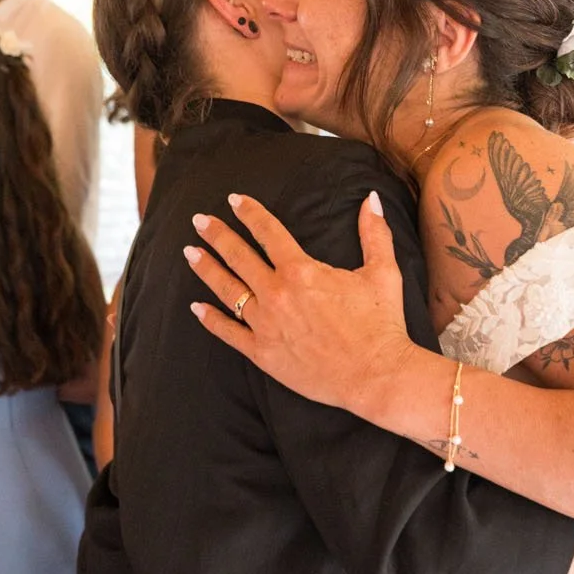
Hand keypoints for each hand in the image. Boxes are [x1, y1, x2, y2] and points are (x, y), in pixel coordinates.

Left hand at [185, 192, 418, 416]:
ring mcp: (266, 325)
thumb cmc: (381, 324)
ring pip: (227, 291)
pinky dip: (211, 319)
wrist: (376, 375)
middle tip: (200, 221)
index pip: (267, 232)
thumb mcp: (383, 272)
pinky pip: (229, 333)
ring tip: (190, 253)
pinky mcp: (263, 354)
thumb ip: (374, 233)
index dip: (249, 212)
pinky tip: (196, 307)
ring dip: (206, 269)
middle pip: (238, 257)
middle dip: (217, 235)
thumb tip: (371, 198)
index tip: (234, 200)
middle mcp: (276, 294)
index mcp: (301, 271)